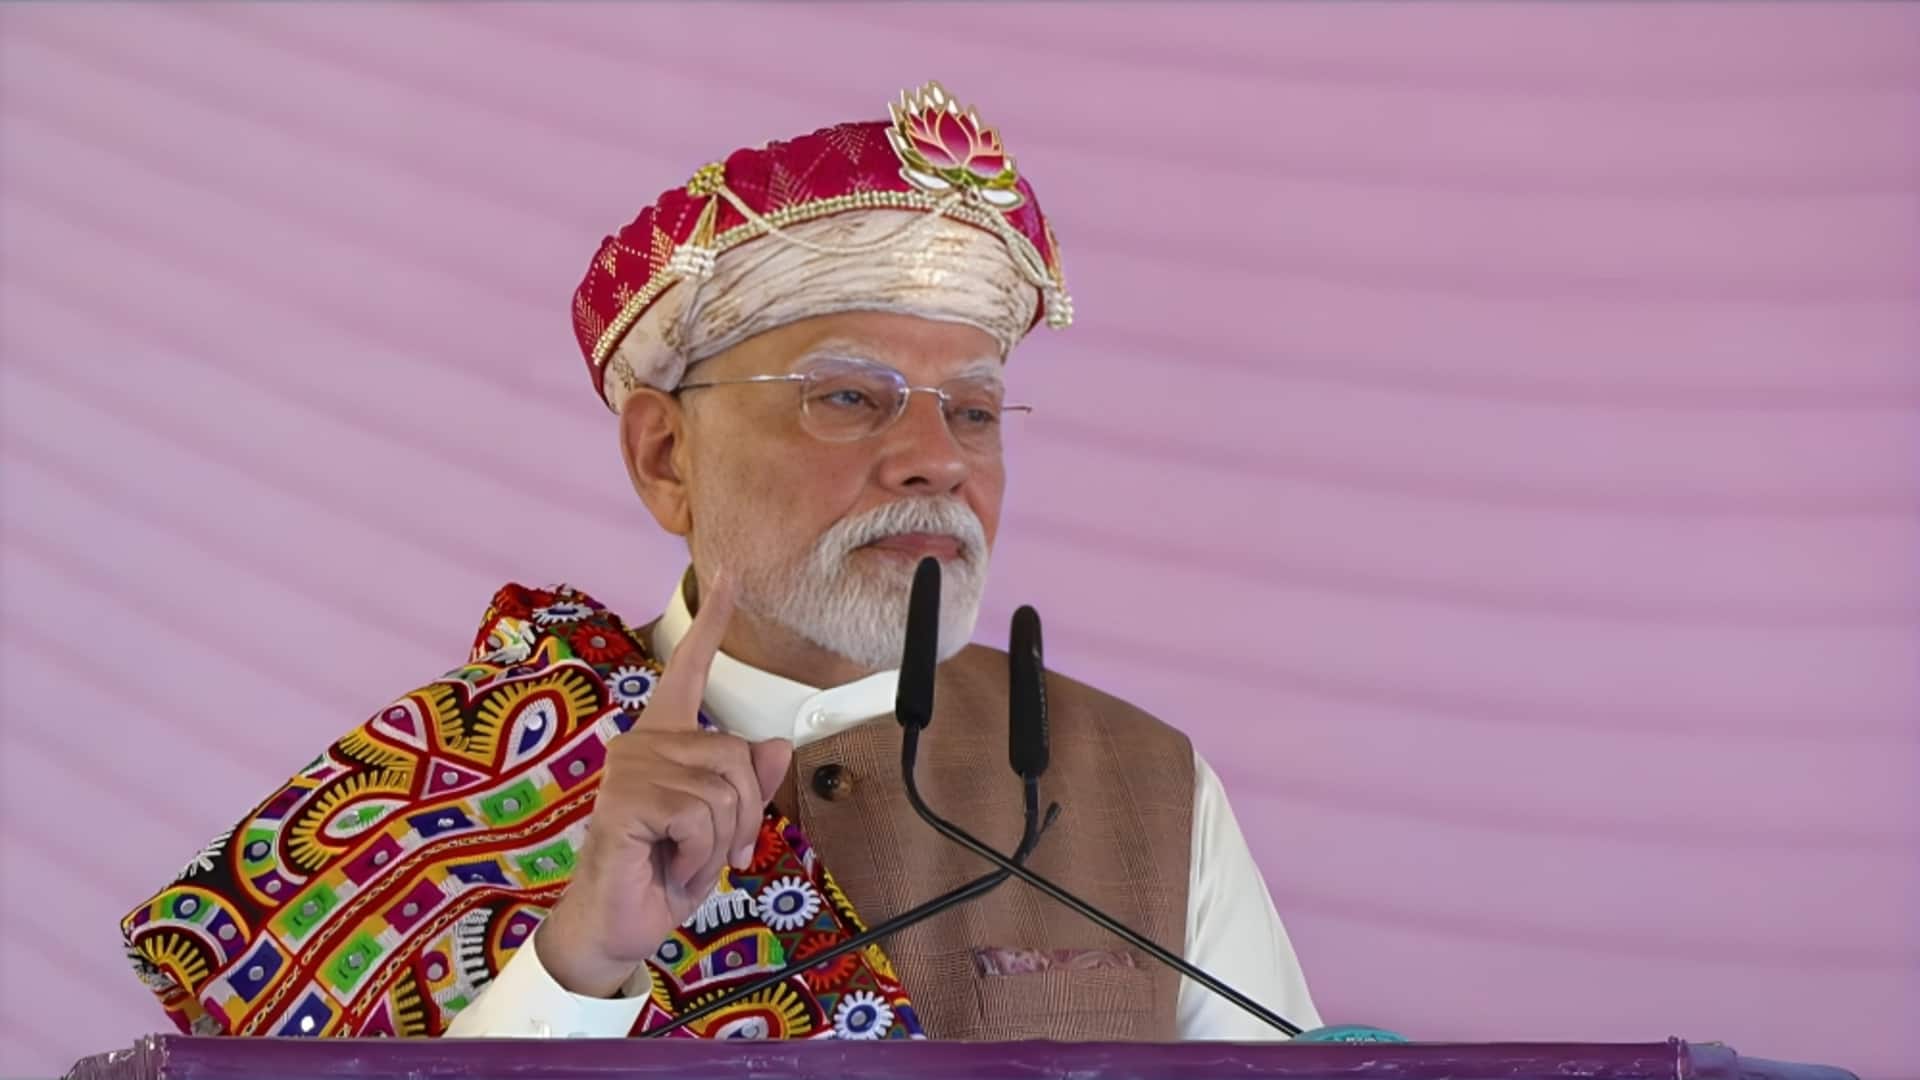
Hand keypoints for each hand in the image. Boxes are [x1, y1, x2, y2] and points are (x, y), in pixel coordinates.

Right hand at [535, 573, 793, 996]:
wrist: (616, 925)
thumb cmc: (663, 874)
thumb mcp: (720, 830)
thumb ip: (747, 786)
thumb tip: (773, 745)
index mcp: (666, 740)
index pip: (690, 670)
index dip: (711, 622)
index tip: (727, 572)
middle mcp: (643, 742)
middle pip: (738, 757)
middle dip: (743, 817)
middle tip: (712, 851)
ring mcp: (630, 767)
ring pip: (724, 791)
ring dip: (718, 842)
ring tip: (683, 859)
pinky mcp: (625, 798)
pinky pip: (700, 815)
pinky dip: (700, 853)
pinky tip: (668, 864)